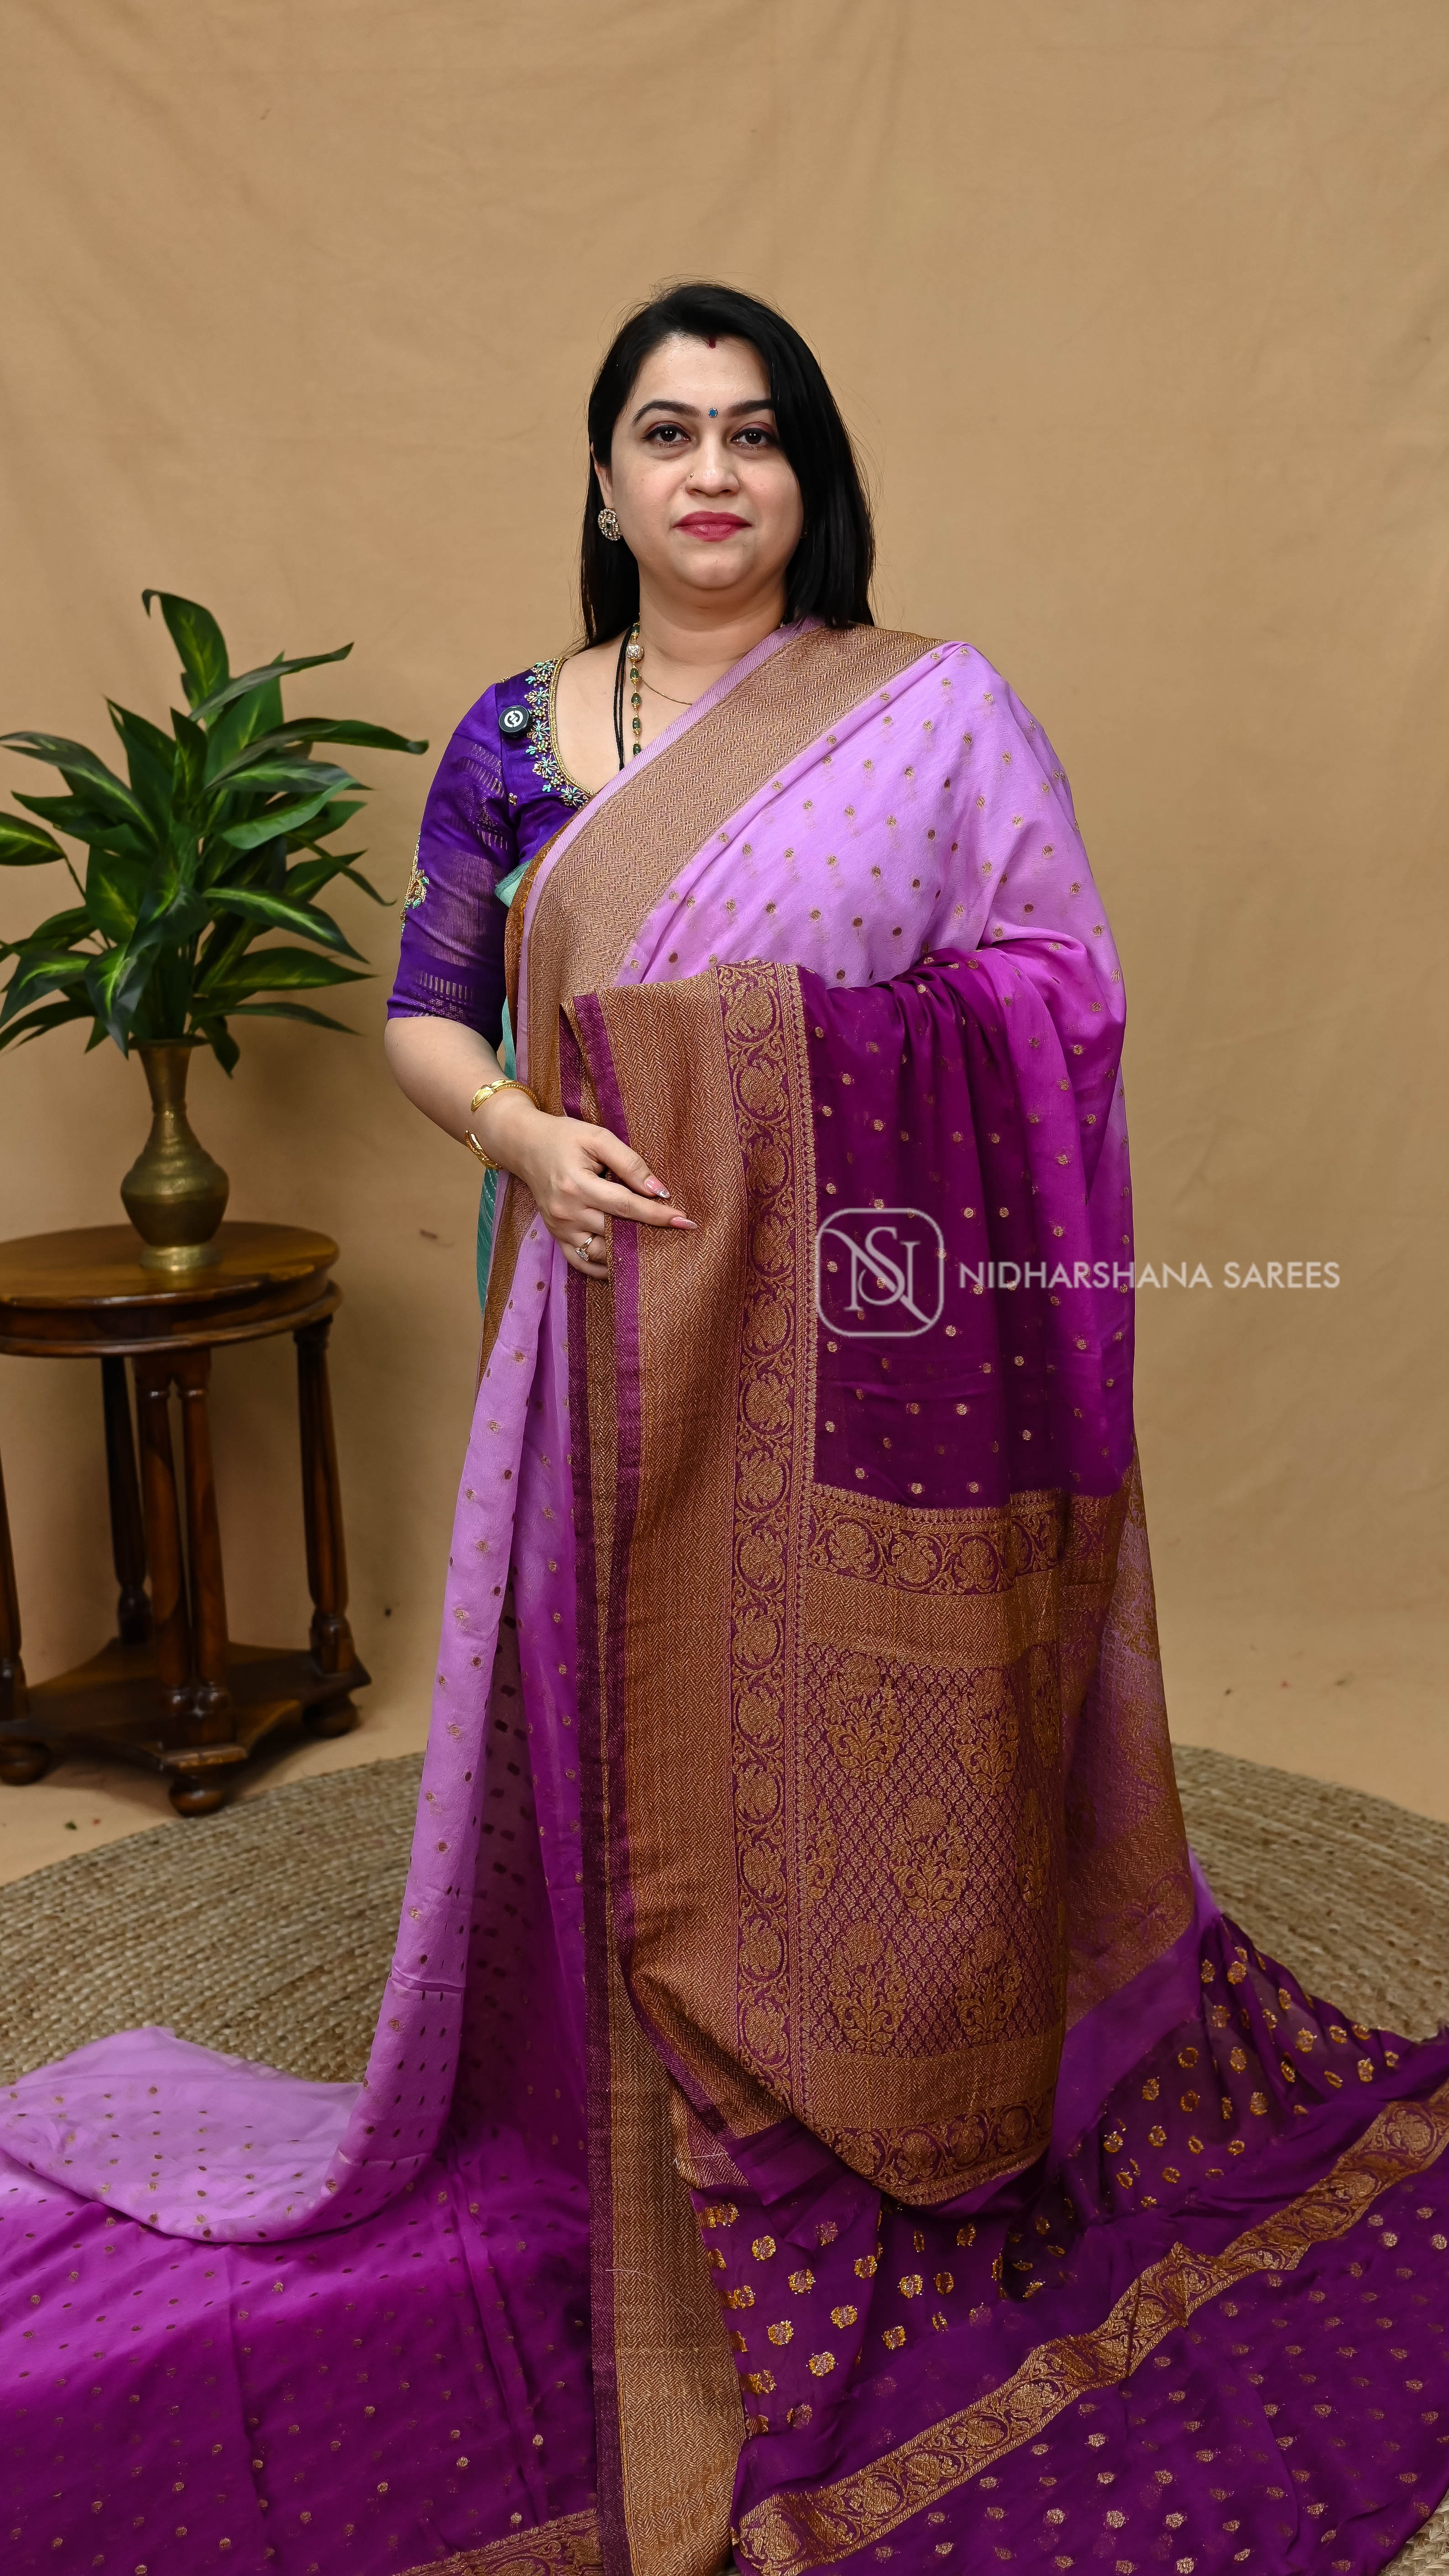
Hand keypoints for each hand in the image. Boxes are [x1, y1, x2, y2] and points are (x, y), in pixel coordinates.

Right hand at [476, 1091, 695, 1277]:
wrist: (525, 1145)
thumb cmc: (564, 1137)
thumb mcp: (597, 1138)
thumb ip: (628, 1162)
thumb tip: (657, 1189)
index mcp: (577, 1184)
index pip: (626, 1205)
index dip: (657, 1215)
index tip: (685, 1220)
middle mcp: (566, 1211)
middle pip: (616, 1231)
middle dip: (648, 1233)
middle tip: (676, 1233)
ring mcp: (559, 1228)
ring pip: (600, 1252)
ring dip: (628, 1254)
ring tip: (654, 1248)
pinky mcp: (556, 1236)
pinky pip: (580, 1262)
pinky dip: (602, 1268)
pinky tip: (623, 1265)